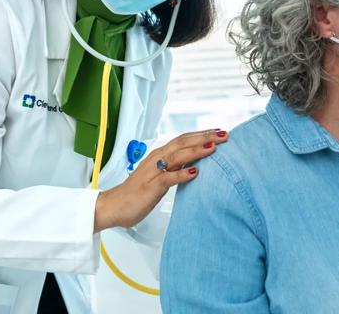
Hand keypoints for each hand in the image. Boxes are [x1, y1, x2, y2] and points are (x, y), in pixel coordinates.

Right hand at [94, 129, 228, 232]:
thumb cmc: (136, 193)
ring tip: (213, 146)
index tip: (219, 132)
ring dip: (196, 151)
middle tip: (224, 134)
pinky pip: (167, 178)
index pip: (183, 140)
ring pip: (177, 157)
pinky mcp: (150, 187)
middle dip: (204, 137)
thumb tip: (193, 165)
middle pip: (182, 143)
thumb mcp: (159, 177)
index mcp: (159, 156)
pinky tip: (194, 173)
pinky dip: (181, 174)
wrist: (114, 206)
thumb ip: (173, 168)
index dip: (201, 134)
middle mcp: (156, 160)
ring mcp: (152, 173)